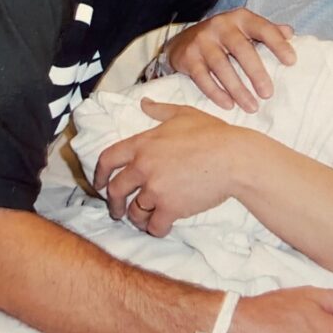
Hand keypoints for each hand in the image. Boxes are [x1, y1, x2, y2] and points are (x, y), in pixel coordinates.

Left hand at [93, 100, 248, 235]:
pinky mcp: (170, 208)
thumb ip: (159, 110)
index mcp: (142, 144)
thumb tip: (144, 103)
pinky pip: (154, 226)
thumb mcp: (183, 114)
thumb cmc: (212, 133)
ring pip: (135, 212)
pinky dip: (155, 229)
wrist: (232, 157)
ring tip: (143, 220)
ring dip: (137, 218)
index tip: (99, 184)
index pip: (107, 160)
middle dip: (114, 204)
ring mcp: (155, 189)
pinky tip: (161, 226)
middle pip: (116, 191)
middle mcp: (143, 167)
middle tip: (118, 210)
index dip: (99, 174)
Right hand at [167, 9, 295, 112]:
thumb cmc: (223, 37)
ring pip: (221, 66)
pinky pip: (202, 78)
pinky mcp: (188, 57)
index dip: (277, 44)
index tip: (291, 62)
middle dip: (255, 72)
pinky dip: (216, 93)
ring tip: (252, 106)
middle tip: (268, 94)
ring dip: (237, 89)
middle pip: (240, 49)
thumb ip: (266, 30)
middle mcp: (220, 26)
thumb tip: (290, 33)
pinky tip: (229, 105)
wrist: (182, 42)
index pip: (262, 28)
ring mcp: (202, 41)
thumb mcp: (244, 28)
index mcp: (240, 18)